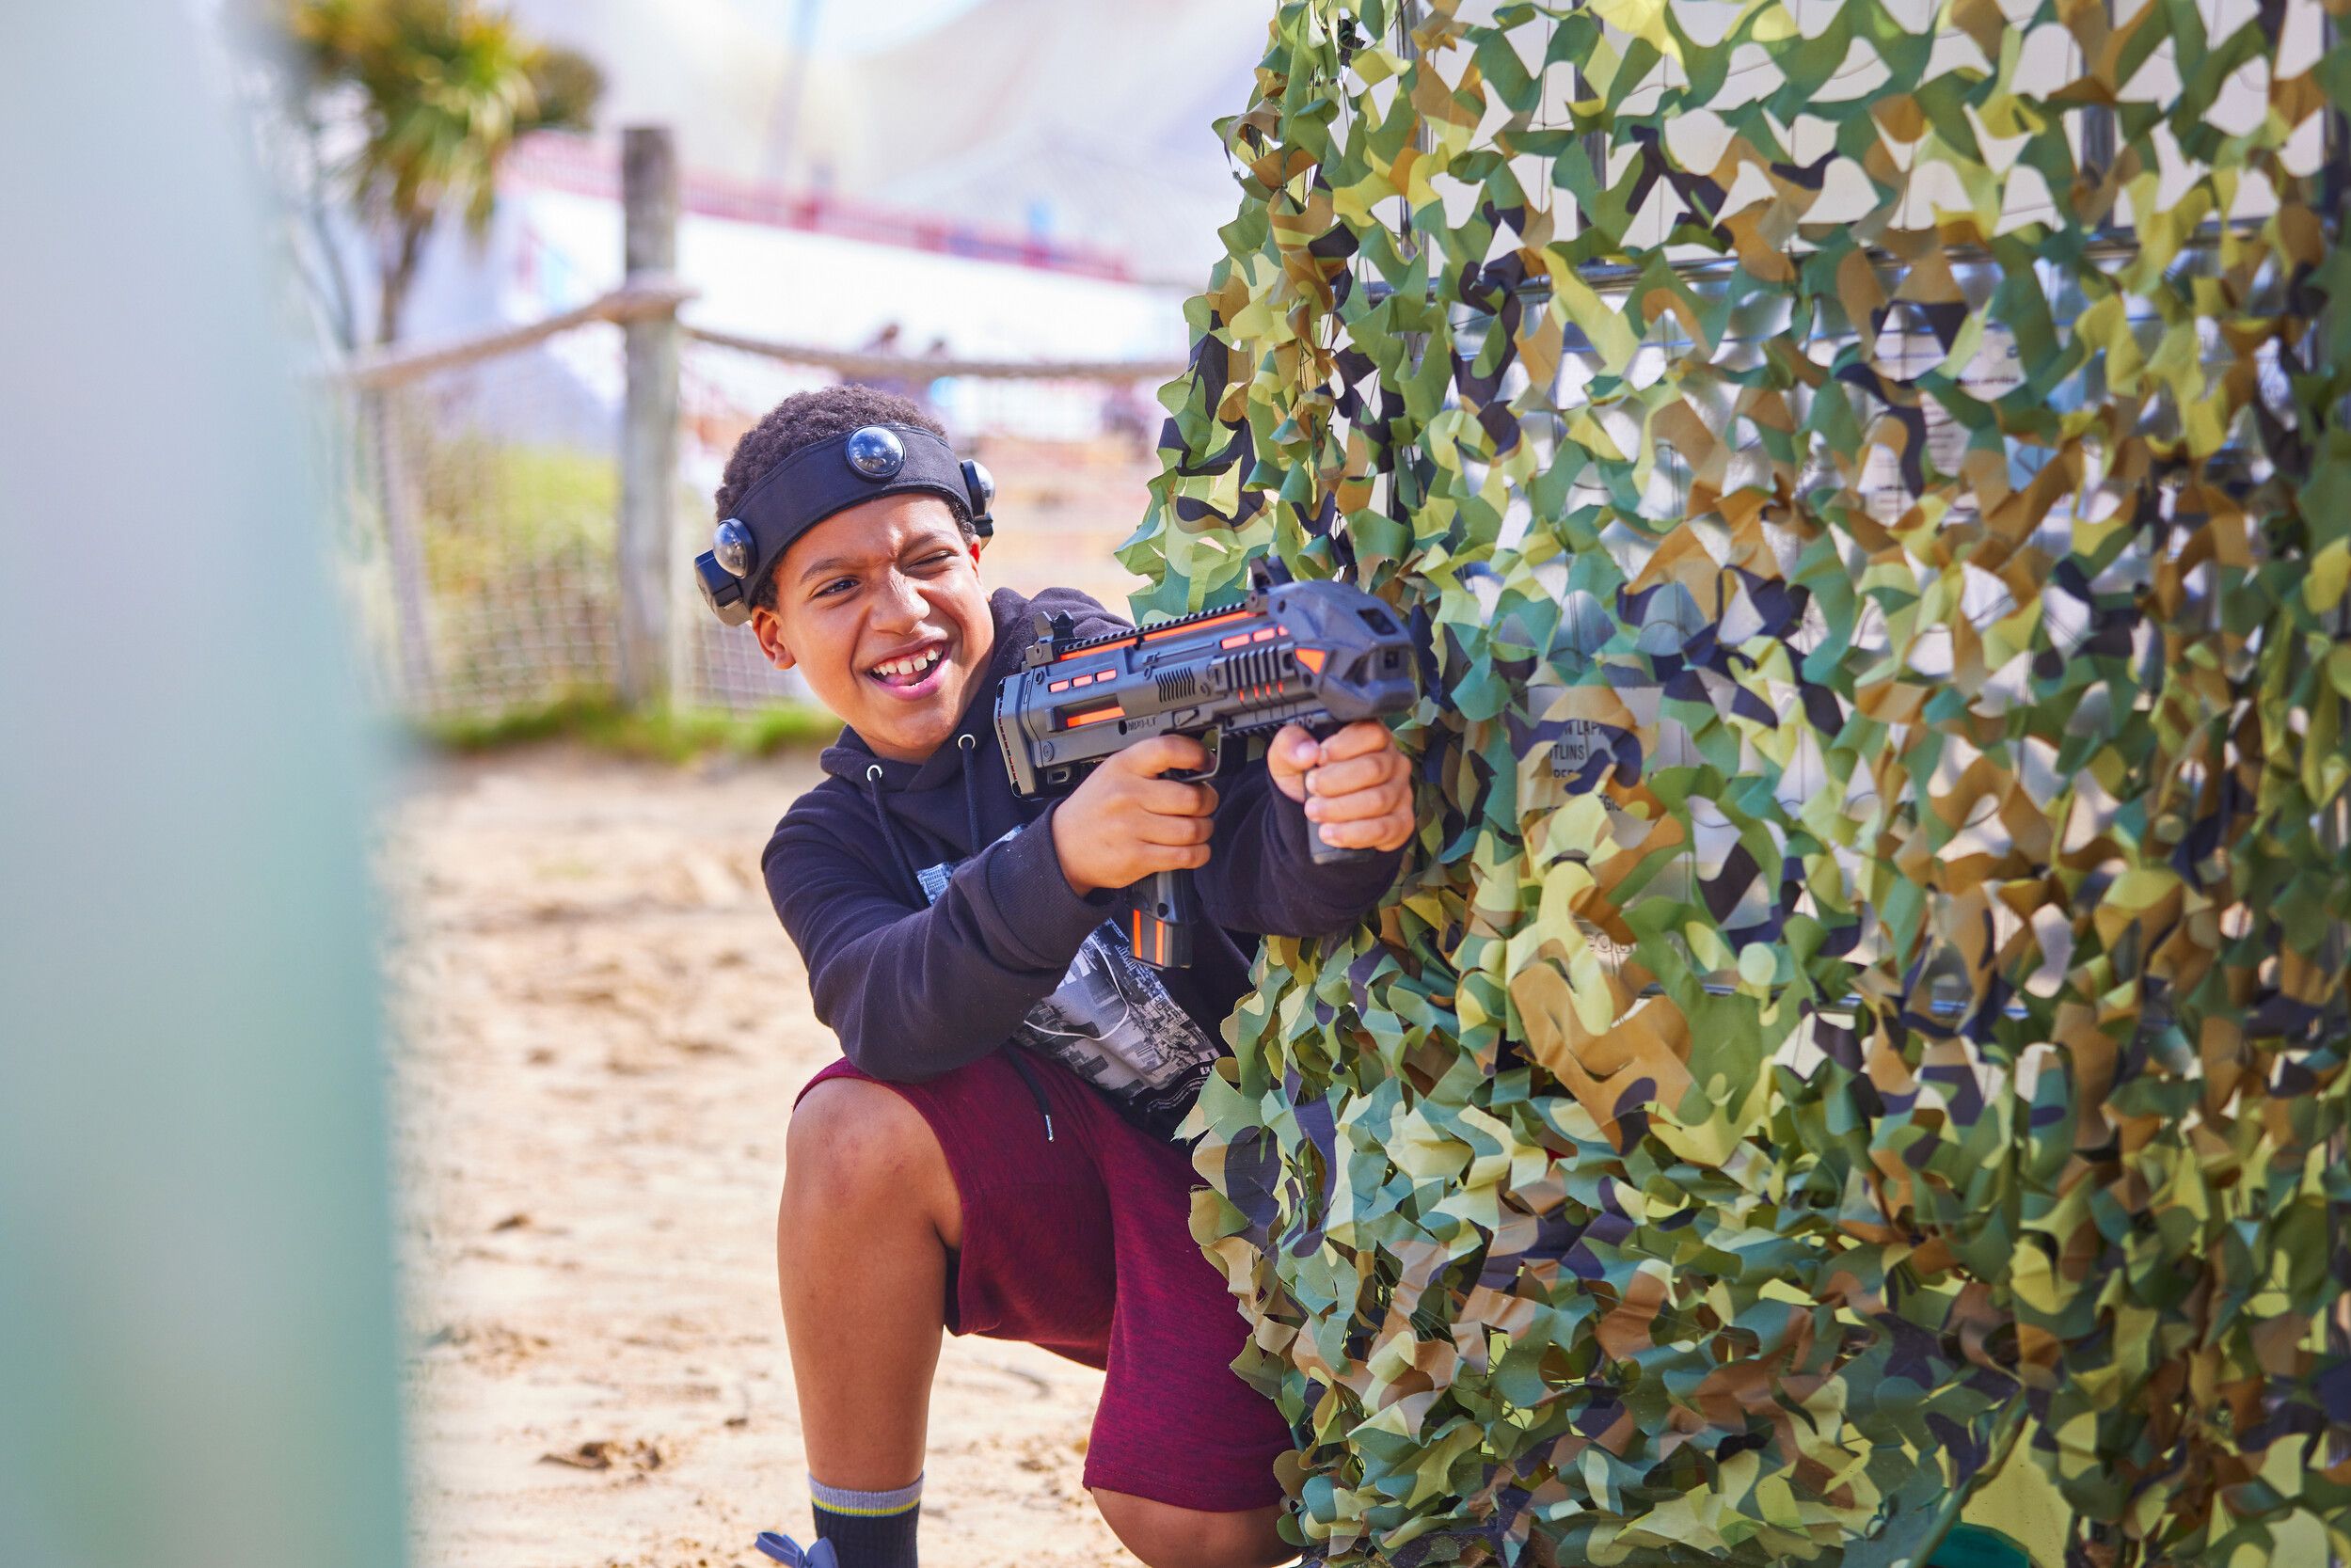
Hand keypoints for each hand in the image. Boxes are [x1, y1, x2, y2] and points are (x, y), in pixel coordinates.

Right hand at [1051, 734, 1219, 896]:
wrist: (1063, 845)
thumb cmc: (1095, 808)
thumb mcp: (1113, 772)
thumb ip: (1149, 766)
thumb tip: (1197, 766)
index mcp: (1124, 767)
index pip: (1168, 750)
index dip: (1197, 755)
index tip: (1206, 762)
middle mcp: (1127, 795)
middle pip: (1192, 797)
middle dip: (1208, 801)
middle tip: (1204, 803)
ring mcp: (1131, 828)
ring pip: (1193, 829)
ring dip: (1204, 830)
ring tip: (1198, 828)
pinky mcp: (1136, 858)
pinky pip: (1185, 856)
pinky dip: (1199, 853)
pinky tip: (1194, 848)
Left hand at [1269, 721, 1413, 852]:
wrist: (1316, 815)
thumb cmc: (1309, 778)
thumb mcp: (1288, 757)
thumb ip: (1290, 744)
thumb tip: (1307, 752)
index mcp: (1370, 737)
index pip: (1371, 733)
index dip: (1344, 746)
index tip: (1319, 758)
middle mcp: (1392, 761)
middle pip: (1375, 768)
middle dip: (1337, 781)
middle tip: (1312, 788)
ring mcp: (1400, 792)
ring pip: (1379, 800)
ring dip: (1341, 809)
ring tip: (1315, 813)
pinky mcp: (1401, 822)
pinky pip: (1386, 829)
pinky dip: (1355, 833)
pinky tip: (1332, 833)